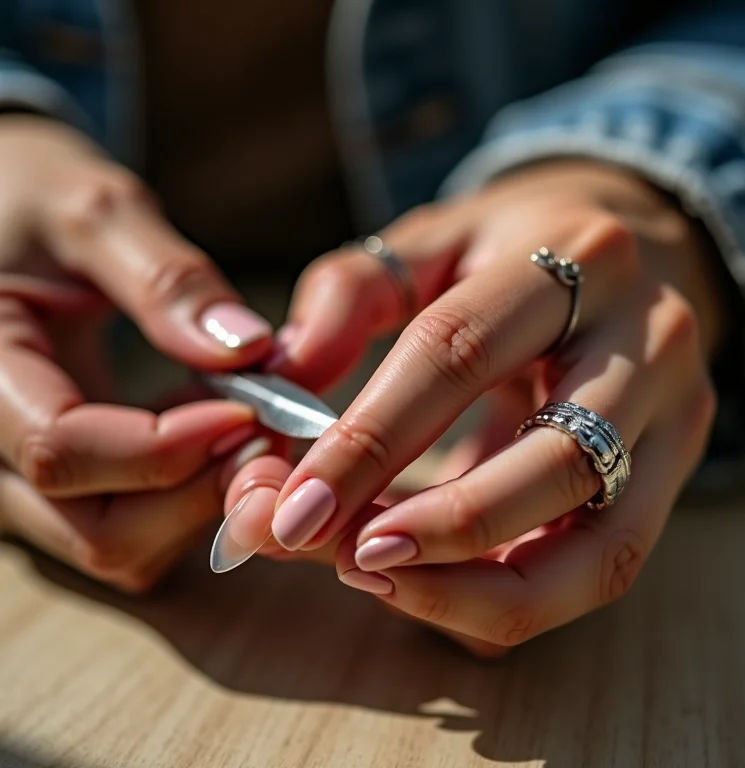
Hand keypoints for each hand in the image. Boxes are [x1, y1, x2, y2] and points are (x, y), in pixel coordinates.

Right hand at [0, 116, 277, 590]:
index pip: (64, 452)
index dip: (171, 443)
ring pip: (121, 544)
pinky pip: (129, 524)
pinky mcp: (58, 483)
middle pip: (101, 530)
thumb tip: (249, 351)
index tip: (252, 405)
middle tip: (268, 425)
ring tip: (241, 416)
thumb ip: (163, 279)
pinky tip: (211, 424)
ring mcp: (19, 480)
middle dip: (199, 489)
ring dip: (199, 497)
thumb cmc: (23, 194)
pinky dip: (185, 494)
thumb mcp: (89, 209)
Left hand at [258, 160, 724, 653]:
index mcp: (577, 259)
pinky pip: (604, 566)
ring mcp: (676, 416)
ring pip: (600, 547)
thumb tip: (284, 374)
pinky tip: (435, 585)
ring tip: (384, 582)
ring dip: (481, 588)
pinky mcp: (677, 473)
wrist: (628, 252)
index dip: (371, 441)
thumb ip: (350, 293)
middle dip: (441, 528)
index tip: (294, 509)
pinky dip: (514, 596)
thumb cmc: (514, 250)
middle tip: (344, 560)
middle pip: (557, 461)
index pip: (461, 355)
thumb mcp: (431, 241)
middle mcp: (649, 340)